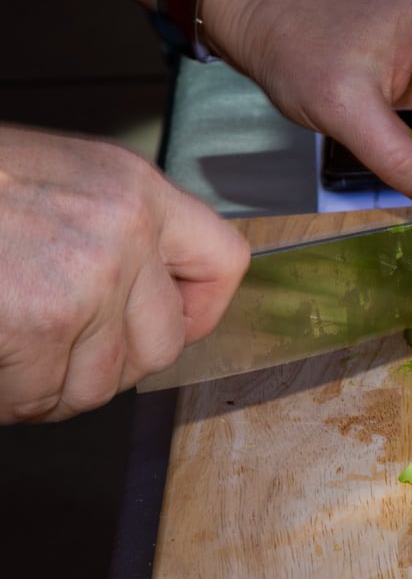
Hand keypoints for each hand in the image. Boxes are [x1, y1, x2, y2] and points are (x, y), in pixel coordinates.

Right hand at [0, 125, 250, 422]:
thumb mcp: (52, 183)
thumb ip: (105, 235)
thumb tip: (137, 306)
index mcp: (132, 190)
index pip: (222, 262)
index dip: (198, 311)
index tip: (170, 328)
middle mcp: (123, 231)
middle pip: (161, 345)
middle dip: (107, 366)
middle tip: (54, 356)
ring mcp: (86, 278)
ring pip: (100, 384)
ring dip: (48, 388)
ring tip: (10, 354)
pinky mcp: (40, 320)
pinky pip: (38, 395)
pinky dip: (7, 395)